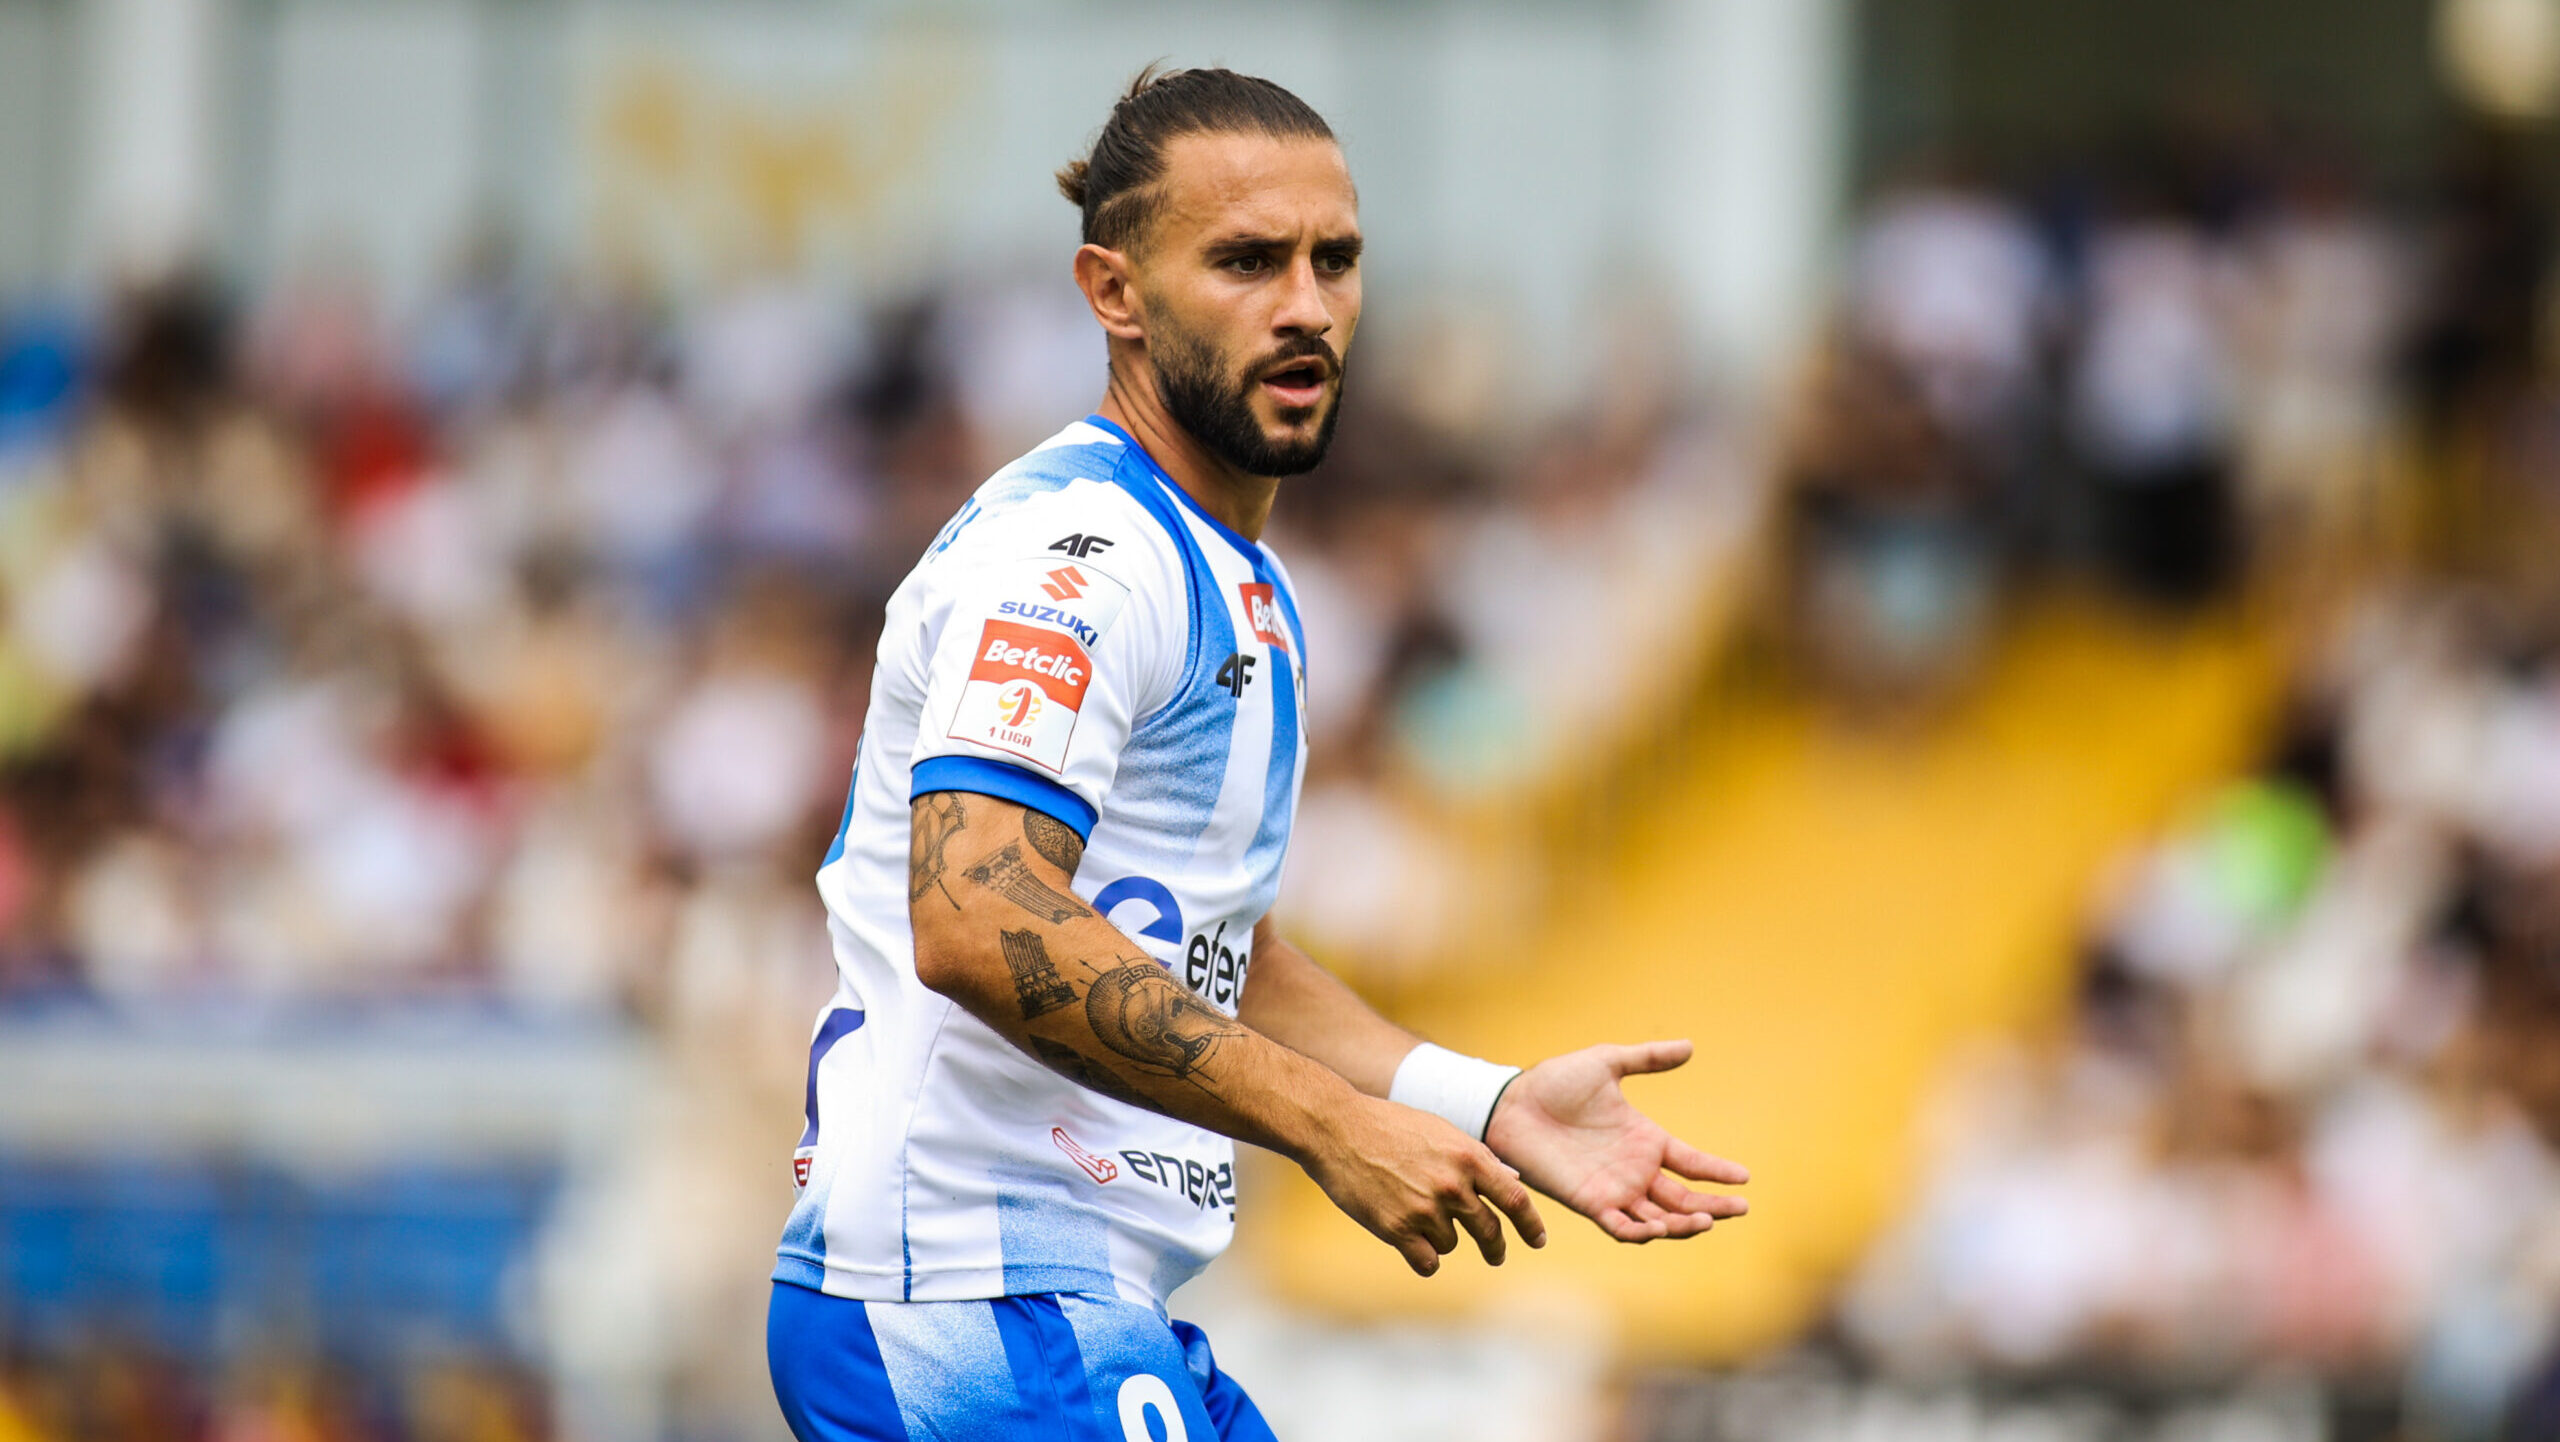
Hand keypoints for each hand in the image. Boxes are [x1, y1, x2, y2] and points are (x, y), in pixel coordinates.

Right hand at [1299, 1095, 1548, 1275]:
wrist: (1337, 1129)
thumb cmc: (1390, 1125)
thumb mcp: (1441, 1131)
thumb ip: (1478, 1157)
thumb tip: (1514, 1179)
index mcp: (1468, 1156)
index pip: (1515, 1198)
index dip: (1530, 1224)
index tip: (1538, 1240)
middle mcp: (1452, 1185)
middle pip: (1490, 1230)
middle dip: (1495, 1247)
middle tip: (1495, 1254)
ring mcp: (1425, 1208)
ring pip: (1452, 1243)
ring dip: (1441, 1238)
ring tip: (1417, 1215)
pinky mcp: (1397, 1229)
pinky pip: (1427, 1261)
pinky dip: (1423, 1257)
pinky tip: (1412, 1244)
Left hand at [1485, 1040, 1748, 1242]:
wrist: (1511, 1103)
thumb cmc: (1554, 1082)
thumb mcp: (1606, 1062)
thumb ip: (1647, 1058)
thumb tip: (1690, 1047)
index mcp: (1645, 1139)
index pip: (1691, 1162)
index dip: (1717, 1171)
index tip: (1745, 1176)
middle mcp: (1634, 1170)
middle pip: (1683, 1198)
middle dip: (1714, 1206)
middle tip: (1741, 1208)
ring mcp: (1614, 1189)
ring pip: (1659, 1219)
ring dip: (1684, 1225)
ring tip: (1707, 1220)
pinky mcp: (1589, 1202)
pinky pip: (1622, 1227)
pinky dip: (1644, 1233)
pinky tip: (1663, 1229)